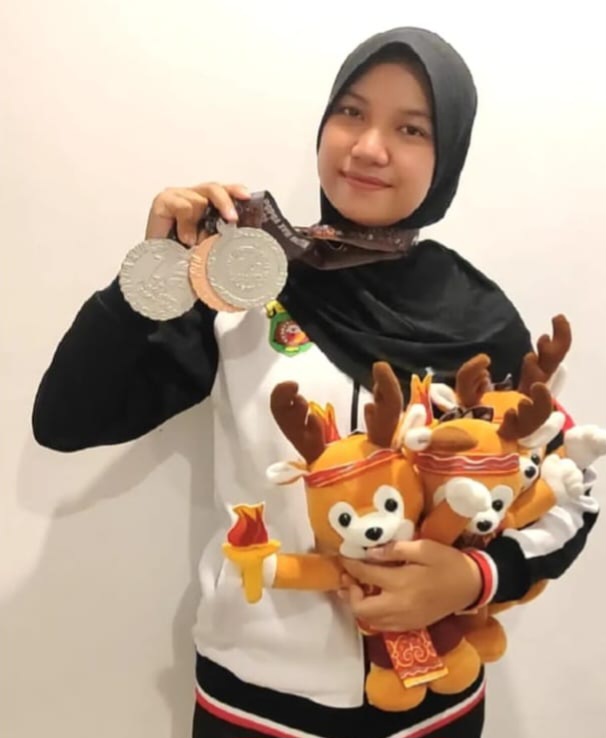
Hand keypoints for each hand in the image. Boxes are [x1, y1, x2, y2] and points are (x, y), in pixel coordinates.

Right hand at [145, 182, 250, 245]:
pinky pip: (183, 206)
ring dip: (199, 222)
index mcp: (208, 204)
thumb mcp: (209, 244)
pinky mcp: (164, 201)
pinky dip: (186, 224)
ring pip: (199, 199)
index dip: (236, 191)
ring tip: (193, 241)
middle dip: (226, 202)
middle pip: (214, 188)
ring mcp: (178, 196)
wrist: (160, 268)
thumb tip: (238, 232)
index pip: (225, 191)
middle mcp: (194, 196)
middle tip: (232, 219)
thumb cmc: (185, 255)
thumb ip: (220, 233)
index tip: (247, 196)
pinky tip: (184, 238)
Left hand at [338, 540, 481, 631]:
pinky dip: (372, 614)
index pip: (365, 575)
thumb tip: (370, 553)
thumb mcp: (424, 548)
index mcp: (401, 583)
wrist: (472, 586)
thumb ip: (395, 550)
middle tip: (348, 576)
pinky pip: (383, 626)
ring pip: (370, 620)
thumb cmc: (449, 563)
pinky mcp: (412, 626)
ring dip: (358, 605)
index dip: (350, 565)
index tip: (343, 556)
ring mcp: (405, 619)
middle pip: (361, 608)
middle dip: (349, 593)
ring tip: (356, 587)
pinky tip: (374, 599)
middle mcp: (399, 606)